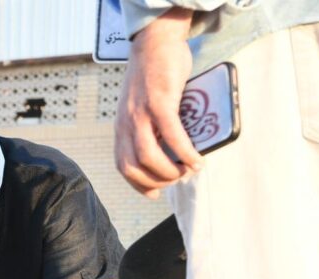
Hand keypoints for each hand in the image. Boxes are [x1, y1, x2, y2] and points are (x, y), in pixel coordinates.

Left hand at [114, 8, 201, 198]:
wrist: (153, 43)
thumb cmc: (152, 78)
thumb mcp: (141, 107)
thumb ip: (147, 128)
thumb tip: (167, 150)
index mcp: (121, 128)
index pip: (123, 165)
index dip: (137, 184)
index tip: (154, 194)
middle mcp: (126, 123)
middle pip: (134, 167)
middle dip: (156, 181)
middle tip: (176, 179)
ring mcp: (141, 113)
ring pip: (149, 156)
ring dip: (170, 171)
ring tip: (188, 171)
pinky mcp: (160, 101)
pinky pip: (172, 134)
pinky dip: (185, 152)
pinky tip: (196, 160)